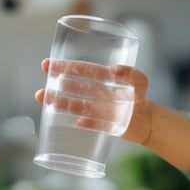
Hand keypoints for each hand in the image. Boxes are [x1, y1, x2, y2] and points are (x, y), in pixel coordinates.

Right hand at [35, 58, 152, 143]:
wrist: (148, 120)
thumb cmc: (141, 96)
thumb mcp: (140, 81)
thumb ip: (131, 73)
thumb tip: (115, 69)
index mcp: (103, 79)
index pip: (82, 71)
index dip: (65, 67)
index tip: (48, 65)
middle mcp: (97, 94)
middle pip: (74, 89)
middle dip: (56, 89)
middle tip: (41, 89)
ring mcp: (98, 109)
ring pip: (78, 106)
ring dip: (62, 105)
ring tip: (45, 102)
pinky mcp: (104, 124)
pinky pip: (93, 124)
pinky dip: (86, 123)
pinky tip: (77, 122)